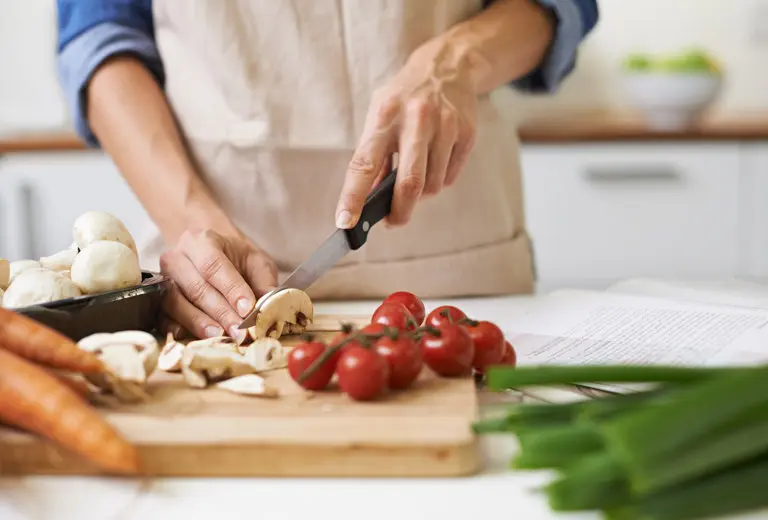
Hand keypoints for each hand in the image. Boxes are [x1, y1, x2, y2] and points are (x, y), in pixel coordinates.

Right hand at [158, 229, 277, 341]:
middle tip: (240, 331)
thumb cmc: (234, 259)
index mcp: (202, 241)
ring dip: (199, 323)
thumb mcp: (256, 262)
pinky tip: (190, 337)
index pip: (214, 265)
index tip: (248, 309)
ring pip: (176, 302)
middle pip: (196, 287)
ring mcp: (163, 279)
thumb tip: (271, 307)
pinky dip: (176, 328)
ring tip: (220, 336)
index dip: (231, 289)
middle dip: (220, 312)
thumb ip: (264, 282)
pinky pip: (162, 316)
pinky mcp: (157, 299)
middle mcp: (177, 257)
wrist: (208, 253)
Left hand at [335, 39, 478, 227]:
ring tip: (416, 177)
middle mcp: (415, 120)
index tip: (345, 222)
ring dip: (420, 194)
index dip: (353, 197)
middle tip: (393, 222)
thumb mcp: (380, 114)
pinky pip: (449, 176)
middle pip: (409, 183)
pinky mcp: (466, 133)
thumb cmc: (404, 97)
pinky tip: (434, 161)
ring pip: (432, 185)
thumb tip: (370, 199)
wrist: (447, 65)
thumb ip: (375, 154)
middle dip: (400, 212)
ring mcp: (445, 126)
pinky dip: (438, 179)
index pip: (364, 164)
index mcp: (385, 115)